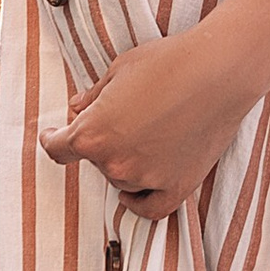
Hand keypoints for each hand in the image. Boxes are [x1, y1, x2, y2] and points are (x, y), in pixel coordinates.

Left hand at [40, 20, 257, 222]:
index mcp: (92, 134)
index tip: (51, 136)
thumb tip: (76, 108)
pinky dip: (140, 200)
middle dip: (101, 141)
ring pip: (121, 180)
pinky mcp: (177, 188)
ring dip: (125, 163)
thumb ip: (93, 96)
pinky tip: (139, 188)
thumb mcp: (118, 70)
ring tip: (147, 130)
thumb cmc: (167, 62)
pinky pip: (149, 208)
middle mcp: (115, 163)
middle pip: (94, 161)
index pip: (57, 149)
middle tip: (124, 115)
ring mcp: (146, 179)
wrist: (218, 72)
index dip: (51, 140)